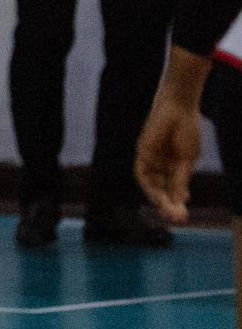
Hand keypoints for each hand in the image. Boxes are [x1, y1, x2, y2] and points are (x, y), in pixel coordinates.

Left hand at [134, 99, 199, 224]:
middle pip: (162, 190)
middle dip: (168, 205)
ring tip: (168, 211)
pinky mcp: (142, 153)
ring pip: (152, 185)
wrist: (179, 109)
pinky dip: (149, 186)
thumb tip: (181, 200)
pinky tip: (157, 196)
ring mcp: (151, 160)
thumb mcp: (187, 159)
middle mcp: (162, 165)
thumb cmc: (186, 131)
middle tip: (177, 219)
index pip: (173, 189)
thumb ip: (180, 178)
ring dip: (159, 199)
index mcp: (175, 166)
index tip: (183, 216)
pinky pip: (143, 174)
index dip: (177, 202)